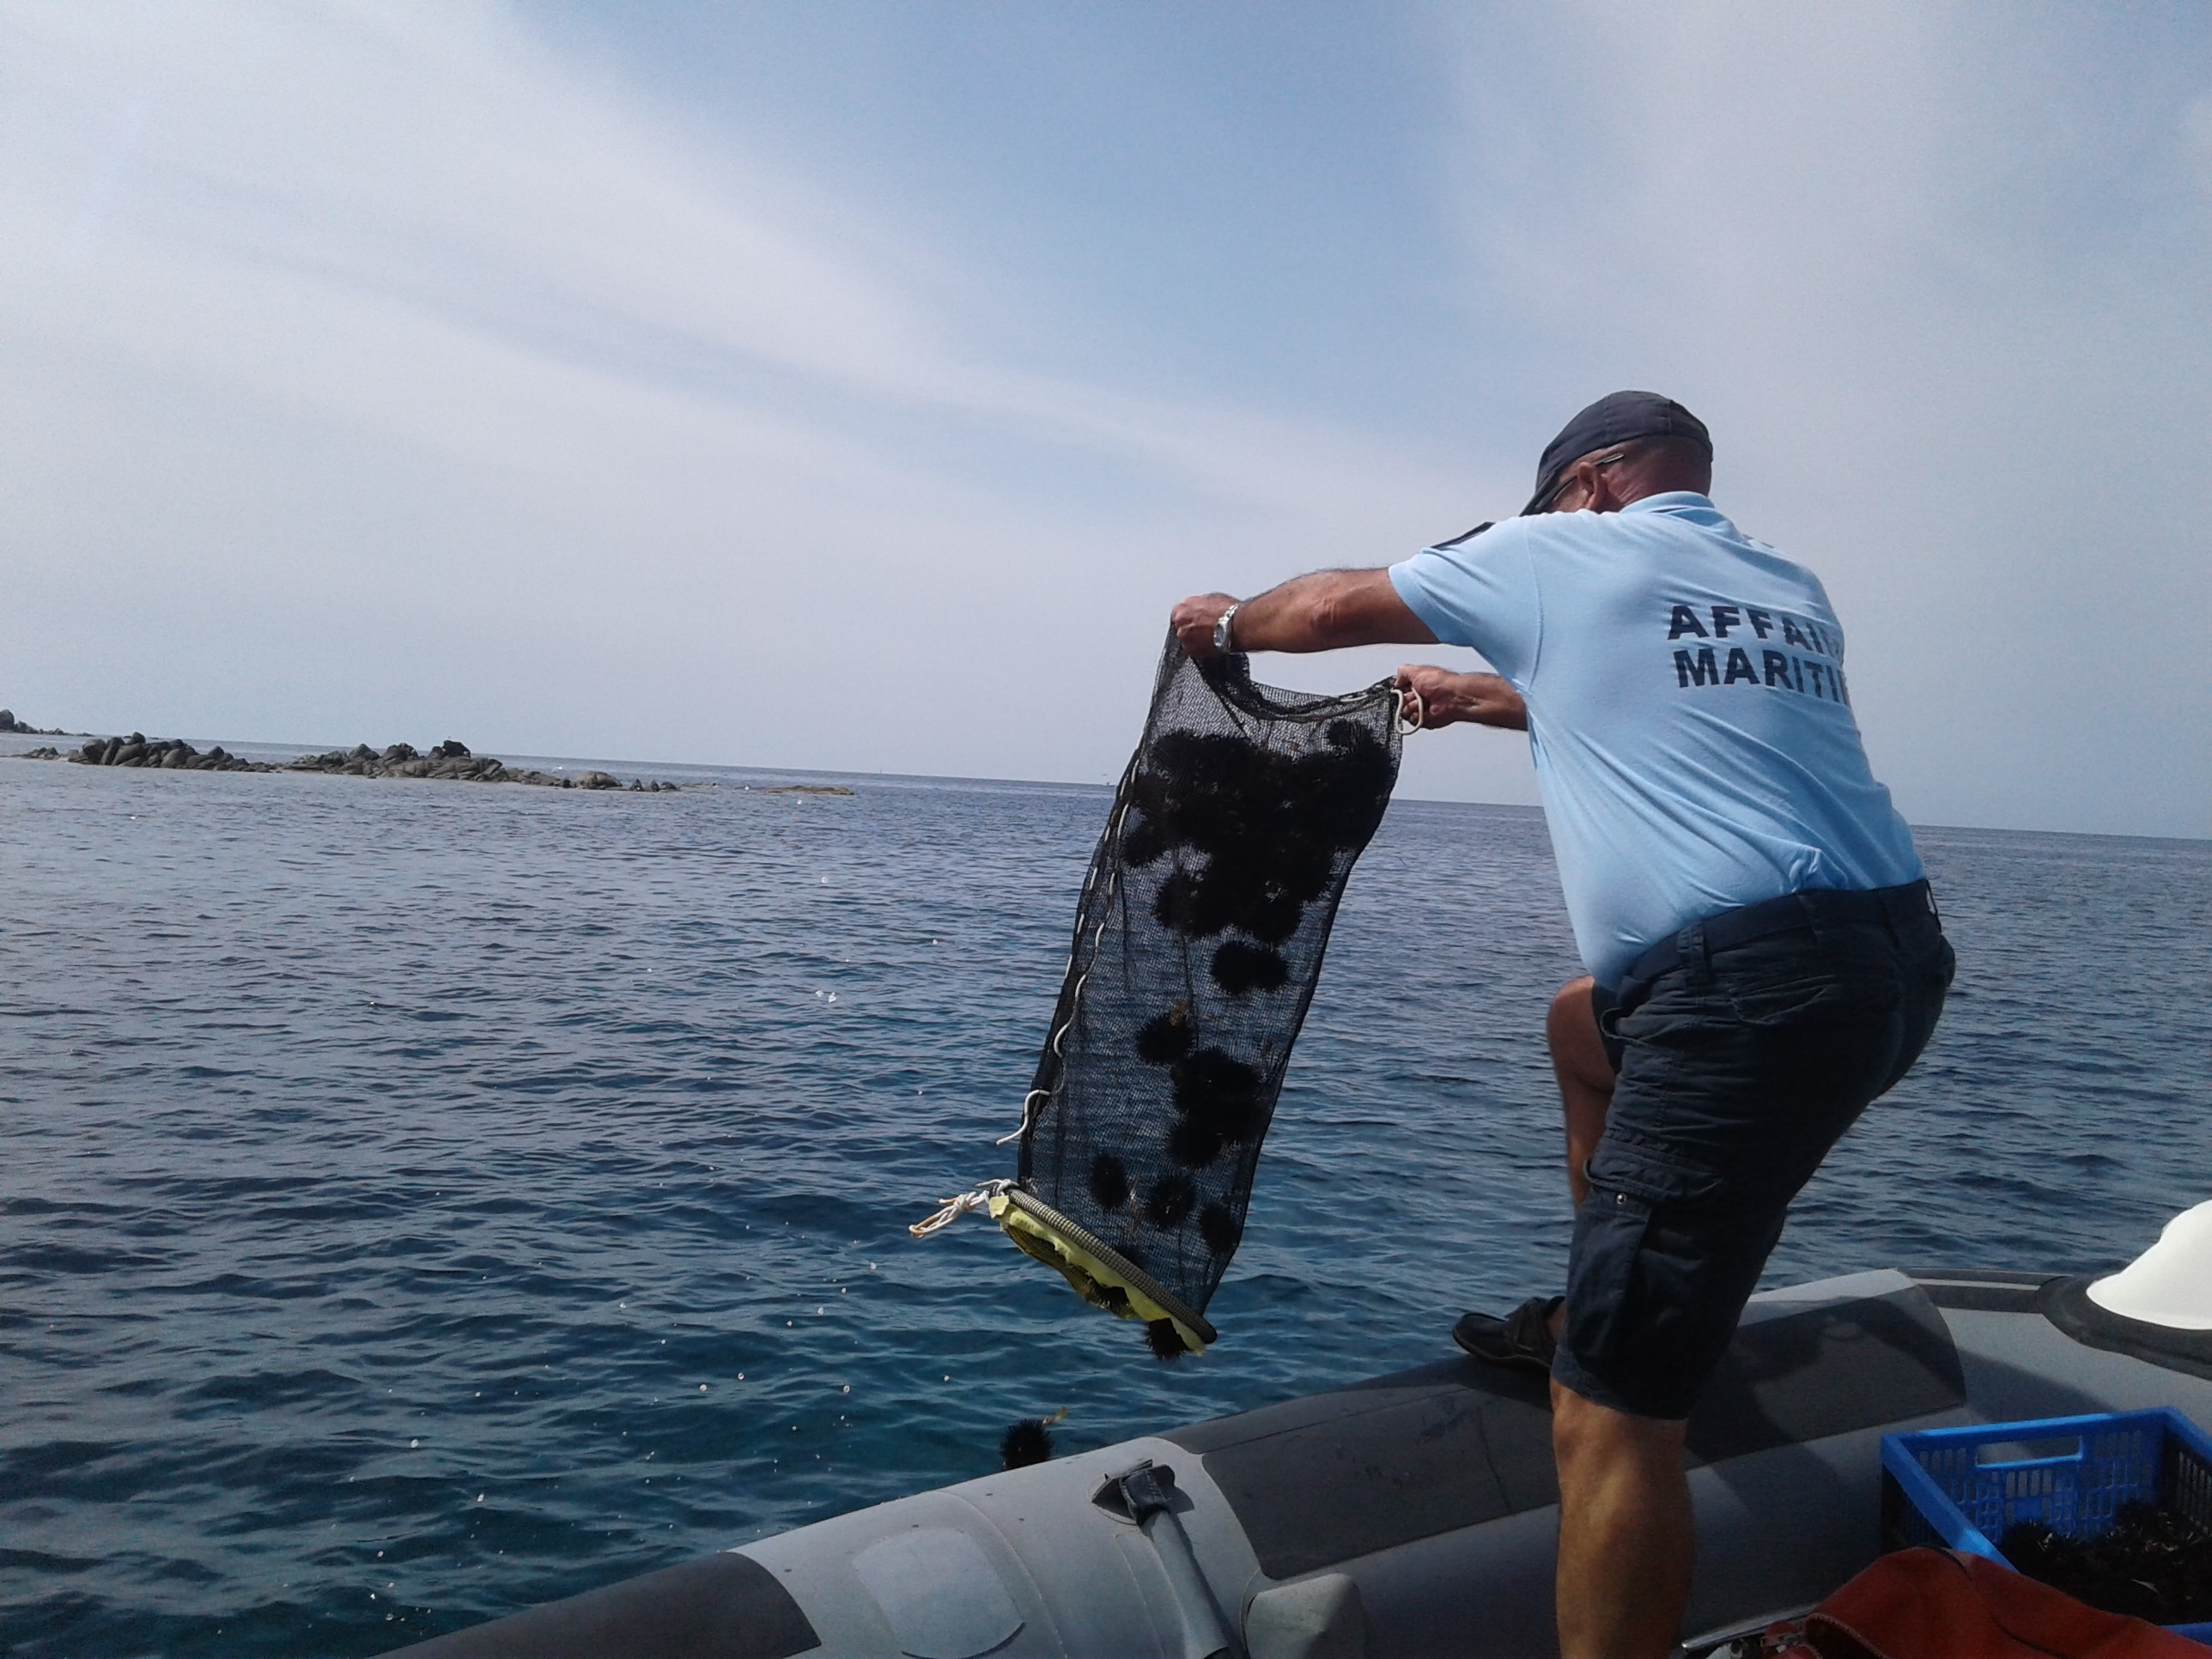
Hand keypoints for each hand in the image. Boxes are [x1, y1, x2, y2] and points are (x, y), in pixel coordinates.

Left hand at [1171, 592, 1240, 657]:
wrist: (1236, 625)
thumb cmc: (1228, 611)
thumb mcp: (1211, 599)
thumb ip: (1199, 605)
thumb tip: (1201, 609)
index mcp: (1182, 607)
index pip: (1179, 614)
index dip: (1189, 618)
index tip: (1195, 621)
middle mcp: (1179, 622)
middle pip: (1181, 628)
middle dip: (1191, 630)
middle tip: (1205, 630)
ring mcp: (1184, 638)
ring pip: (1187, 640)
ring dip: (1196, 641)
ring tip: (1211, 637)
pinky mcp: (1192, 651)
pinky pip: (1194, 651)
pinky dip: (1201, 649)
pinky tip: (1213, 643)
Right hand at [1394, 665, 1527, 730]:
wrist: (1454, 697)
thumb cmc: (1441, 682)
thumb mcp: (1417, 670)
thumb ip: (1402, 673)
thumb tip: (1395, 681)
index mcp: (1418, 684)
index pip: (1399, 689)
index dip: (1398, 690)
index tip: (1400, 689)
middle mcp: (1420, 696)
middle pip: (1400, 702)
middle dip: (1404, 699)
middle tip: (1414, 695)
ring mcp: (1422, 709)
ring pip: (1404, 712)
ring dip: (1410, 707)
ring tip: (1421, 702)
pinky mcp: (1425, 720)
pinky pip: (1412, 722)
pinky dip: (1416, 716)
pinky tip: (1424, 710)